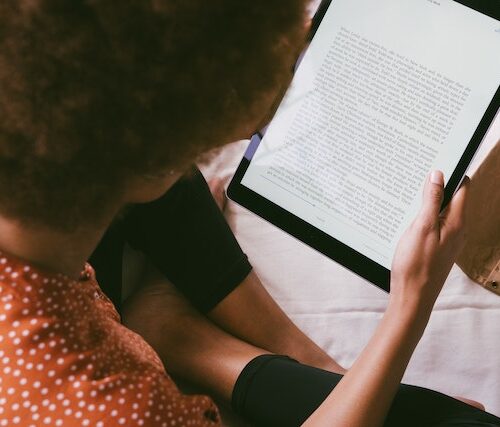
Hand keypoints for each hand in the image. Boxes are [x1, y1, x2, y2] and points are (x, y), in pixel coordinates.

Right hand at [391, 171, 468, 311]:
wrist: (412, 297)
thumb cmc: (416, 264)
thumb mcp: (421, 226)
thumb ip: (431, 199)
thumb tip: (438, 175)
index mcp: (457, 222)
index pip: (463, 188)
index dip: (451, 173)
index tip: (436, 162)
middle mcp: (457, 230)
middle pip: (452, 198)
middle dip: (437, 185)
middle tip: (417, 176)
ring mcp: (448, 240)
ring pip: (441, 211)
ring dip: (428, 202)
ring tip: (409, 195)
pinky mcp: (437, 248)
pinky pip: (434, 225)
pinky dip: (424, 217)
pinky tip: (408, 218)